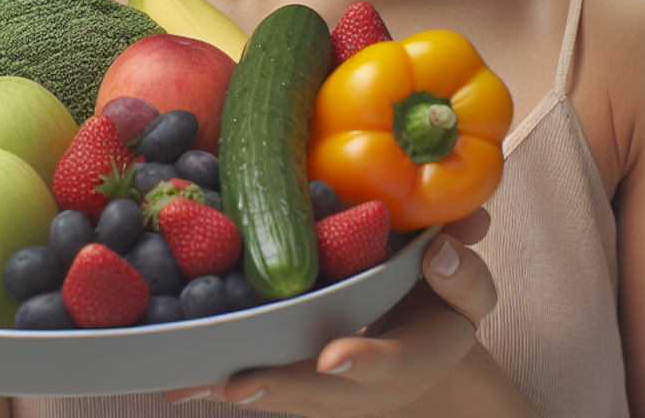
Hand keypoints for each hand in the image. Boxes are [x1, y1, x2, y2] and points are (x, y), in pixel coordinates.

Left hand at [166, 209, 502, 416]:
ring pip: (281, 395)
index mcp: (413, 360)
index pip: (395, 364)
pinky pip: (259, 379)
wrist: (422, 350)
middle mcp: (361, 385)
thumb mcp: (467, 294)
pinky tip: (177, 372)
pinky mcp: (297, 379)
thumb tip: (442, 247)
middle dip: (281, 389)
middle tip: (238, 384)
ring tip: (190, 382)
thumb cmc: (440, 309)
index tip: (336, 357)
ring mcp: (326, 389)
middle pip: (321, 397)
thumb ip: (463, 273)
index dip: (367, 362)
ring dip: (238, 387)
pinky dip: (219, 379)